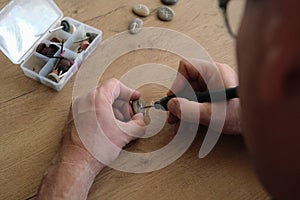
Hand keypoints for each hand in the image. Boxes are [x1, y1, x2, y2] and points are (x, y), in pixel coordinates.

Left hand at [37, 78, 145, 199]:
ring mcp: (76, 109)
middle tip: (129, 116)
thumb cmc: (94, 148)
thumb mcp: (125, 135)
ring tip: (119, 124)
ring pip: (99, 101)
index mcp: (97, 98)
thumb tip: (140, 120)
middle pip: (108, 93)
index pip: (116, 85)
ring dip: (112, 110)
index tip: (135, 98)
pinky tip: (108, 128)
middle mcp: (84, 100)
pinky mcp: (73, 118)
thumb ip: (139, 123)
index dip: (129, 91)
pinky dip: (101, 114)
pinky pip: (90, 109)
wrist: (76, 162)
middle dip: (122, 104)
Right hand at [167, 59, 241, 134]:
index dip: (177, 82)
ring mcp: (214, 85)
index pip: (186, 67)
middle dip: (178, 100)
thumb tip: (172, 105)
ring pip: (190, 92)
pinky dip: (190, 110)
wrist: (259, 125)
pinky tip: (187, 123)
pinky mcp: (215, 95)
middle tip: (173, 115)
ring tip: (178, 122)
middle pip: (186, 82)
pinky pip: (197, 100)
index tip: (174, 99)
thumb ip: (188, 110)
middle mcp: (213, 75)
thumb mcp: (211, 114)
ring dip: (182, 108)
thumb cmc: (241, 116)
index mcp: (214, 71)